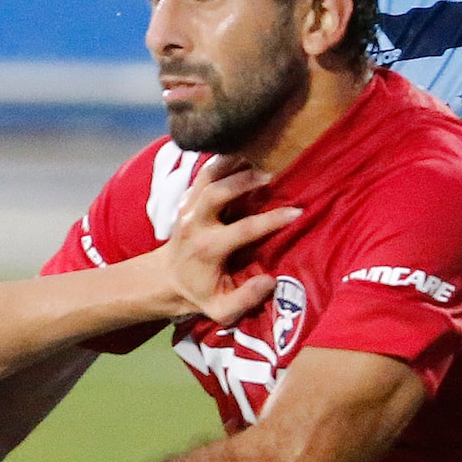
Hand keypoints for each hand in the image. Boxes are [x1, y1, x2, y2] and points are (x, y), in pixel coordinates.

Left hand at [156, 155, 301, 323]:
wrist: (165, 280)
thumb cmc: (199, 293)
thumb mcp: (221, 309)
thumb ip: (246, 298)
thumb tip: (270, 280)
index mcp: (208, 249)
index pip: (244, 229)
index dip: (272, 220)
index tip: (296, 212)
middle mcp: (195, 223)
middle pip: (217, 192)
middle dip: (245, 180)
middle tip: (273, 173)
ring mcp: (187, 208)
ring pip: (207, 176)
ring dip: (232, 163)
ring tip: (258, 153)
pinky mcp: (186, 199)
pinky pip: (204, 173)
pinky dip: (222, 160)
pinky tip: (241, 152)